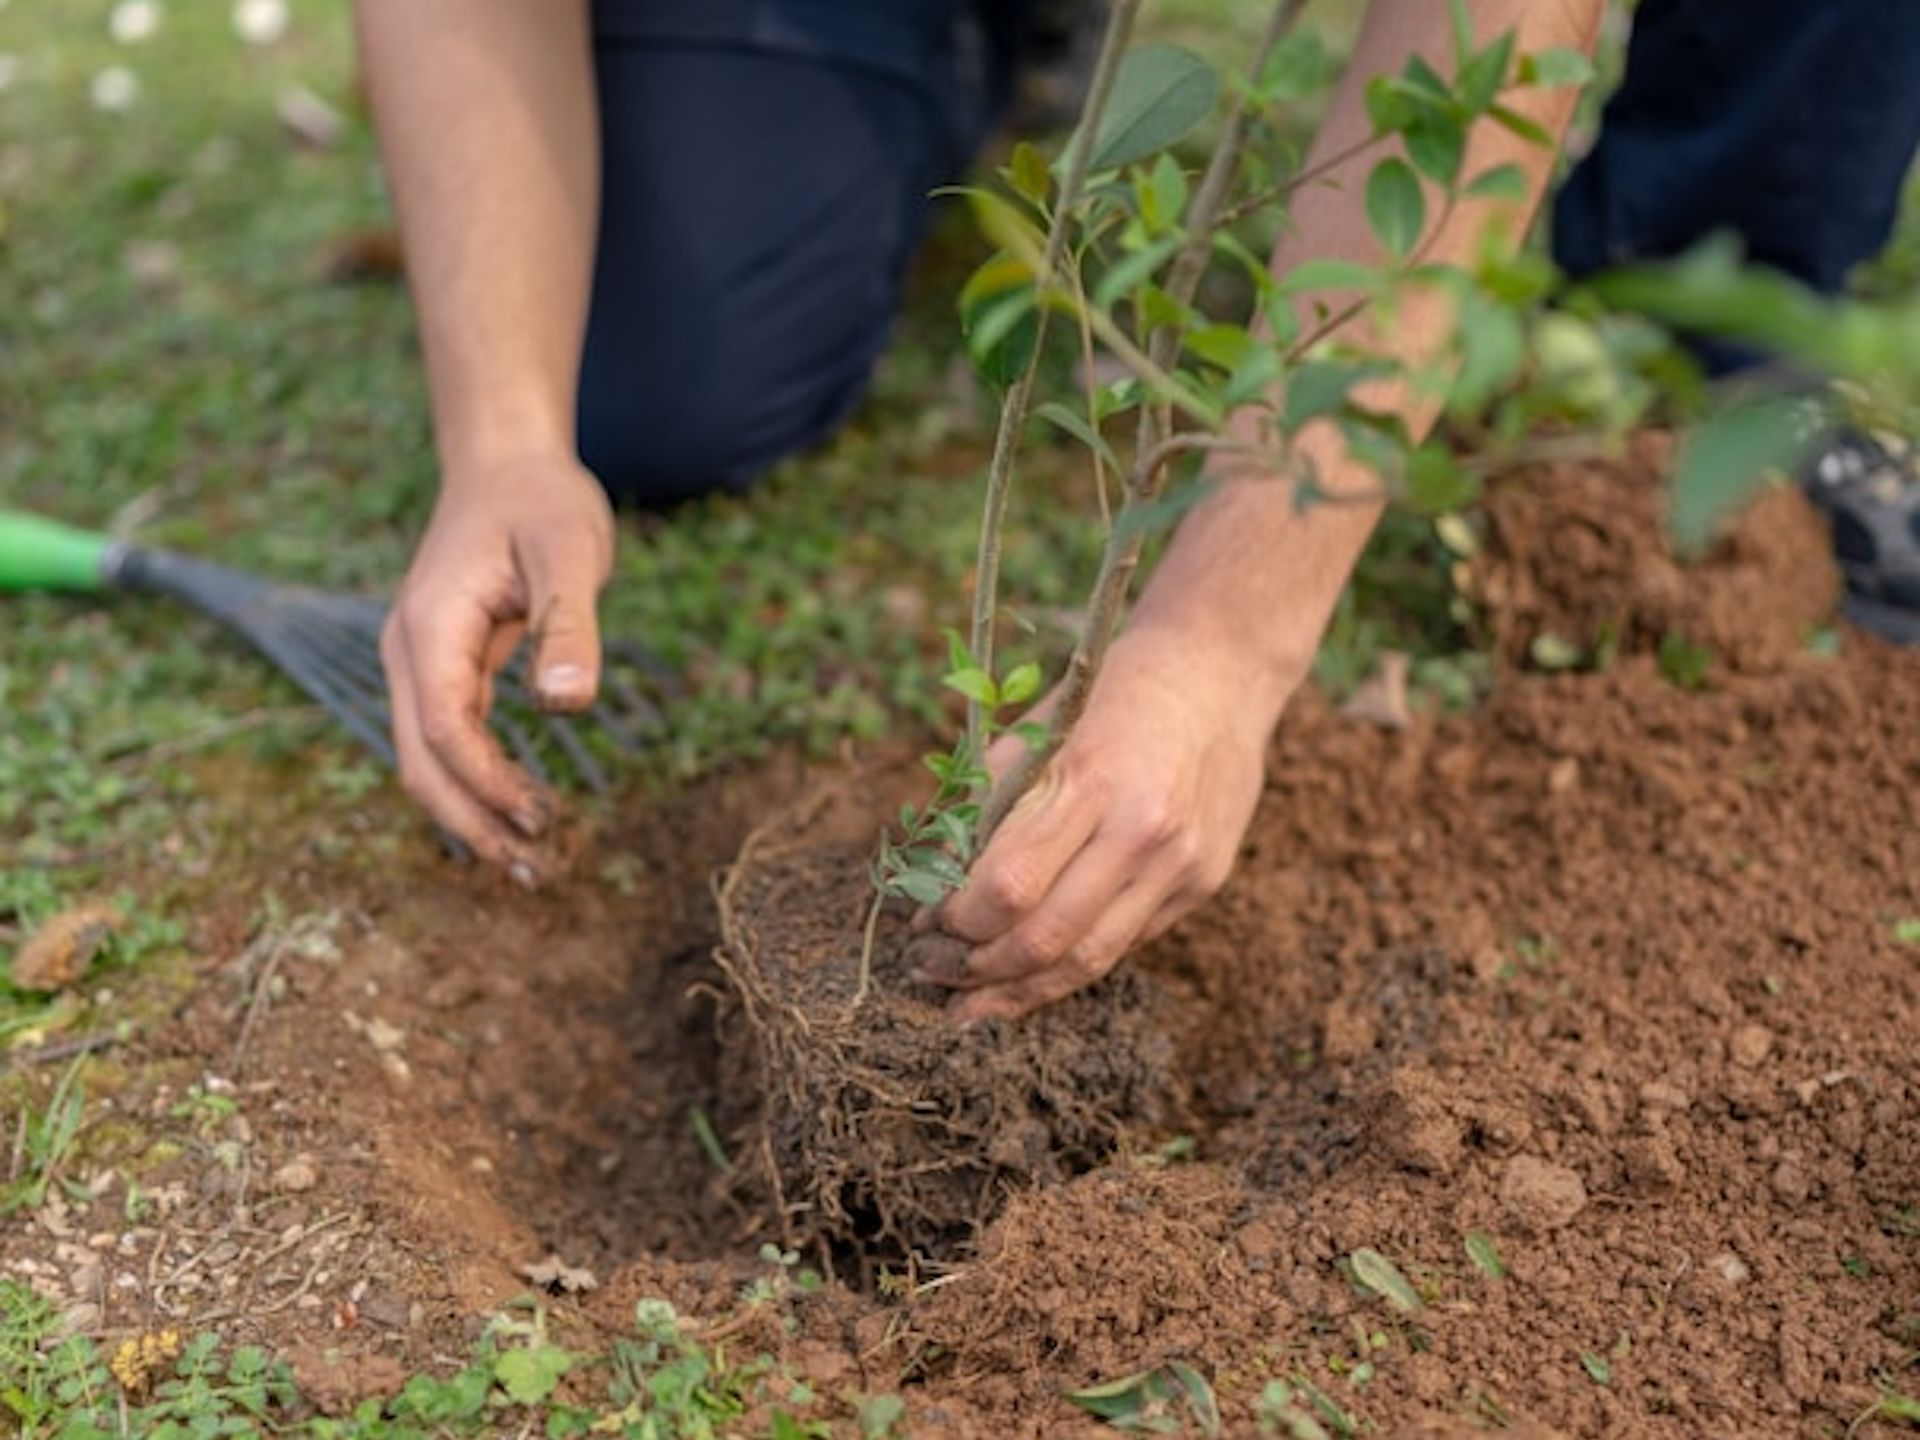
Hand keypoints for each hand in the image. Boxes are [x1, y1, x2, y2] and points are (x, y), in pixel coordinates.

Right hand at [380, 453, 614, 878]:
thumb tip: (566, 703)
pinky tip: (518, 815)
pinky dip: (477, 784)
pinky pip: (448, 741)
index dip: (486, 780)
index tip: (539, 817)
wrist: (508, 465)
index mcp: (432, 625)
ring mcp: (420, 662)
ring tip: (531, 862)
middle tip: (535, 873)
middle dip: (471, 822)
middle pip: (420, 760)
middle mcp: (410, 651)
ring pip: (427, 759)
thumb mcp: (570, 551)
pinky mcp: (444, 668)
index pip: (443, 725)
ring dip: (471, 814)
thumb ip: (569, 625)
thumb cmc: (542, 501)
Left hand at [914, 622, 1292, 1021]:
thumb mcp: (1036, 730)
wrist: (1220, 672)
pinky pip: (1124, 944)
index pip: (1007, 885)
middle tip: (929, 969)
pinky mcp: (1202, 884)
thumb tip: (927, 883)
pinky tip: (1027, 976)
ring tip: (967, 1003)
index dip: (954, 919)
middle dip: (974, 968)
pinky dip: (1069, 967)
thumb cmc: (1110, 694)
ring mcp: (1180, 864)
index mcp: (1092, 781)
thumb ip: (985, 807)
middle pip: (1045, 938)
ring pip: (1089, 961)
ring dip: (1018, 990)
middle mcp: (1143, 831)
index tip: (921, 922)